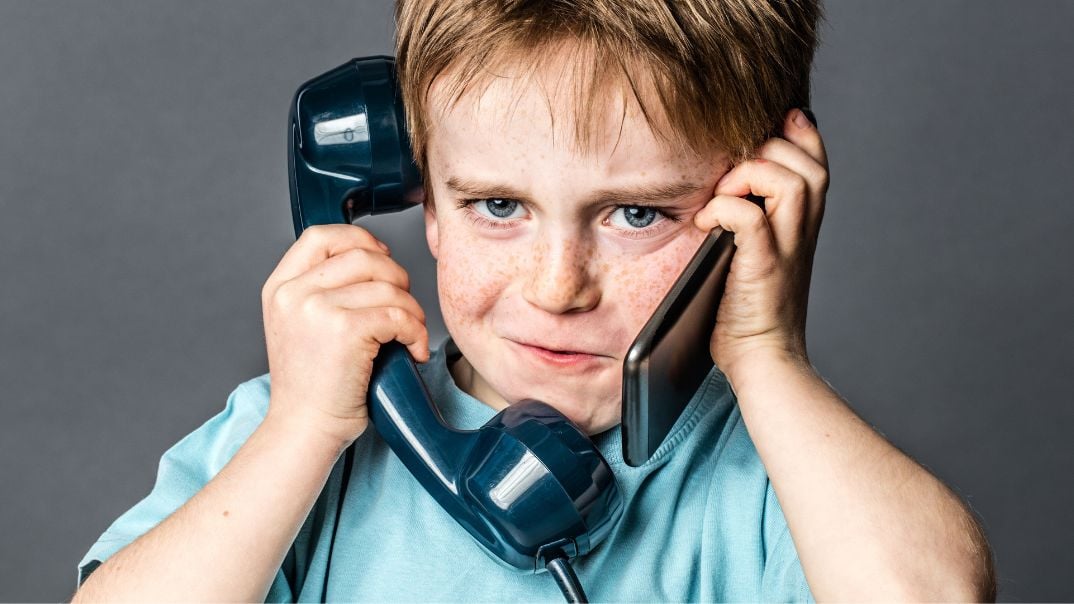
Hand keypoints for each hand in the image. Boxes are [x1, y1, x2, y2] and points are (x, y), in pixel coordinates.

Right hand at [260, 224, 429, 446]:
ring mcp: (316, 308)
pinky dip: (416, 332)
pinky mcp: (345, 330)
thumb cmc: (312, 385)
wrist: (304, 429)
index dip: (360, 240)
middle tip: (402, 309)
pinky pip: (398, 314)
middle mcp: (293, 292)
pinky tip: (413, 351)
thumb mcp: (298, 324)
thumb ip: (321, 288)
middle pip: (364, 255)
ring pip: (388, 285)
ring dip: (412, 310)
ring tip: (409, 335)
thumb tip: (374, 255)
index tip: (382, 259)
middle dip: (396, 278)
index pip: (322, 235)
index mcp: (280, 287)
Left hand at [693, 108, 828, 382]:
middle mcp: (802, 229)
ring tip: (721, 197)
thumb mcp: (756, 248)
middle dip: (766, 151)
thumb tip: (720, 177)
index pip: (814, 157)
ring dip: (749, 175)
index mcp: (802, 221)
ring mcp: (787, 247)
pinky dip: (725, 209)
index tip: (765, 129)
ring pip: (790, 179)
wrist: (762, 359)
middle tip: (730, 177)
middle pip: (807, 161)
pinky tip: (706, 222)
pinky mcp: (765, 266)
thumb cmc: (748, 308)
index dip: (796, 131)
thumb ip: (751, 212)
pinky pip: (750, 217)